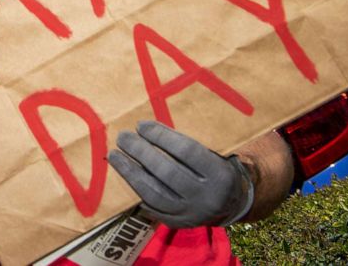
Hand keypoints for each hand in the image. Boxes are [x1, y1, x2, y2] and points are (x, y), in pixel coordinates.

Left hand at [107, 120, 253, 227]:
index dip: (161, 136)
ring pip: (155, 193)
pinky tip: (123, 174)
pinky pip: (151, 207)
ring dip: (130, 172)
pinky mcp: (177, 223)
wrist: (232, 205)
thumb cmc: (216, 168)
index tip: (141, 124)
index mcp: (220, 174)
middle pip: (168, 173)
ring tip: (114, 155)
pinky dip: (135, 189)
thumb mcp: (213, 154)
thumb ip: (185, 144)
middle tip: (123, 137)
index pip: (187, 151)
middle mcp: (206, 197)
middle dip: (141, 153)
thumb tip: (146, 128)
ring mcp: (191, 214)